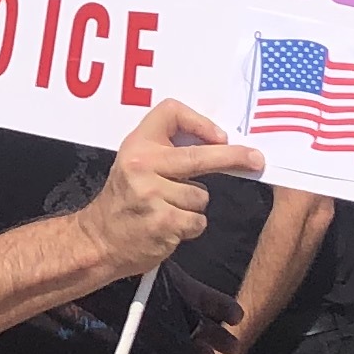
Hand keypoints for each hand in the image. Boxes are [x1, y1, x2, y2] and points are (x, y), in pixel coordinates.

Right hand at [77, 102, 262, 277]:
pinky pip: (198, 220)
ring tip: (168, 209)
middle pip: (199, 155)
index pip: (171, 112)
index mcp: (137, 145)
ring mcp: (152, 195)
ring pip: (202, 195)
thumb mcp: (134, 162)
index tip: (219, 137)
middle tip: (255, 159)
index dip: (200, 122)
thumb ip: (167, 149)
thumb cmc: (123, 201)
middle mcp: (142, 166)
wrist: (98, 241)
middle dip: (233, 157)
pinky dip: (191, 226)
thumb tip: (217, 142)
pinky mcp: (163, 223)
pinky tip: (169, 226)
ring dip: (193, 205)